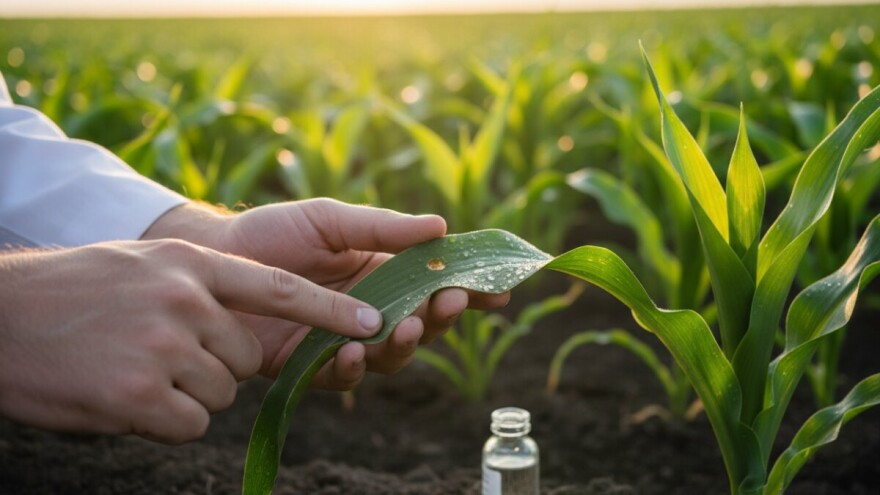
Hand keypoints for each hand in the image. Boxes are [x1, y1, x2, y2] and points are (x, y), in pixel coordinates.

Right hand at [0, 239, 392, 442]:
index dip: (332, 309)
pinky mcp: (142, 396)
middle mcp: (186, 300)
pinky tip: (124, 396)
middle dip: (221, 365)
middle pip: (249, 356)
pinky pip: (192, 423)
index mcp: (192, 264)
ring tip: (135, 369)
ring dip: (189, 393)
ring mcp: (165, 347)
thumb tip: (247, 320)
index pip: (283, 289)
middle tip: (165, 353)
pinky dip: (167, 421)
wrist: (0, 315)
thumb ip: (202, 285)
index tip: (376, 324)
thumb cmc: (75, 292)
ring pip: (222, 391)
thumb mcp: (146, 267)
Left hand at [143, 199, 509, 387]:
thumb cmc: (273, 232)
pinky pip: (343, 375)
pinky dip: (352, 366)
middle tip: (447, 302)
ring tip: (406, 327)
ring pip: (392, 355)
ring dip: (405, 344)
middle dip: (442, 317)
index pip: (436, 282)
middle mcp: (372, 308)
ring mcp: (344, 338)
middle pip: (424, 324)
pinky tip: (349, 351)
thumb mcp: (330, 218)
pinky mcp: (311, 364)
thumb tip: (441, 226)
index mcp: (383, 271)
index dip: (469, 288)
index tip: (497, 289)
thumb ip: (382, 227)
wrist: (214, 258)